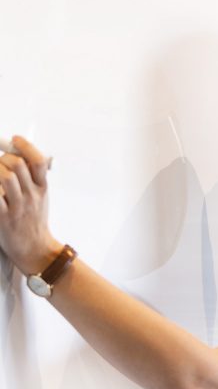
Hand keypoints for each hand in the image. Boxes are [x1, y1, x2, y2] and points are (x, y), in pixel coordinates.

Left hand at [0, 136, 61, 274]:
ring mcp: (17, 207)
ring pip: (4, 176)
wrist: (35, 249)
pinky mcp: (2, 218)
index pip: (38, 160)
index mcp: (42, 188)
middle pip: (17, 164)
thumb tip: (21, 156)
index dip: (26, 146)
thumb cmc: (34, 222)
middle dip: (3, 159)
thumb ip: (33, 178)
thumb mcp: (41, 198)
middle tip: (0, 164)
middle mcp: (31, 195)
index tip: (15, 139)